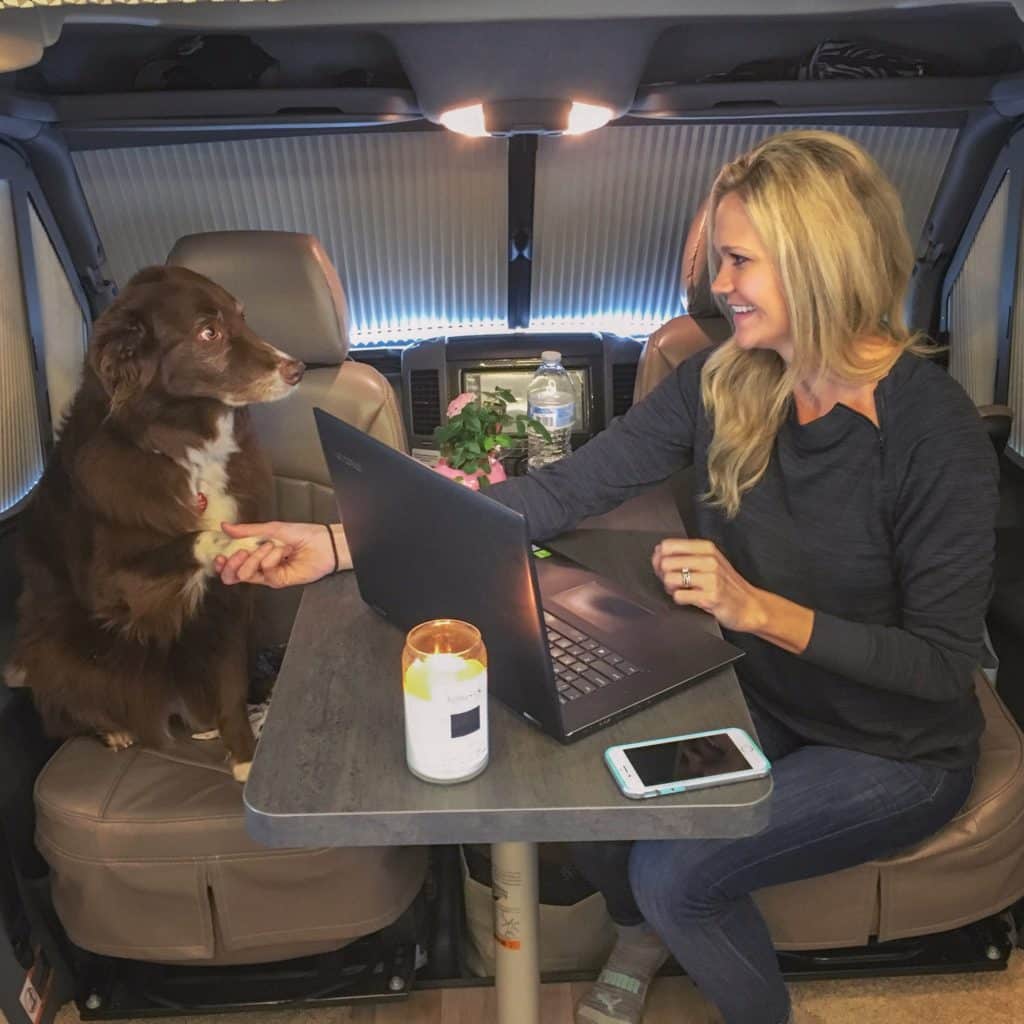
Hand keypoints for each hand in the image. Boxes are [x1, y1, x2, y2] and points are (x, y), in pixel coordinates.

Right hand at [214, 521, 349, 587]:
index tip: (220, 555)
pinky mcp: (278, 581)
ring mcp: (269, 575)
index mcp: (255, 552)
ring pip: (246, 574)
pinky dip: (270, 559)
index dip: (222, 563)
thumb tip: (224, 526)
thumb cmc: (302, 534)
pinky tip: (281, 552)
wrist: (322, 543)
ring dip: (254, 557)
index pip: (232, 564)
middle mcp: (260, 565)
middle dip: (233, 563)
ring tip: (269, 546)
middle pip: (234, 574)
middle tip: (240, 552)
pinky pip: (265, 572)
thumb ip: (247, 530)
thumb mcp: (271, 528)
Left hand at [651, 537, 766, 633]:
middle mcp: (709, 560)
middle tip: (673, 582)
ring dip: (671, 588)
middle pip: (666, 563)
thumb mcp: (709, 562)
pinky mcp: (711, 596)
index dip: (660, 558)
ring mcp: (711, 578)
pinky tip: (689, 599)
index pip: (668, 545)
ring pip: (670, 579)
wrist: (749, 606)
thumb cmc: (725, 584)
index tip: (664, 567)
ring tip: (681, 590)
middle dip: (664, 576)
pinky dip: (679, 599)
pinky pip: (679, 596)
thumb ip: (685, 555)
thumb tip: (657, 552)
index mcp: (706, 548)